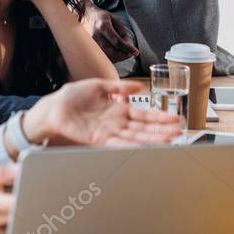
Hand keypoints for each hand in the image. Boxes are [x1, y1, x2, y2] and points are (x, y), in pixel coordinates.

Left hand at [21, 78, 179, 148]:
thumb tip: (139, 86)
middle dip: (161, 131)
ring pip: (135, 137)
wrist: (54, 107)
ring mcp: (109, 132)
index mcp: (118, 110)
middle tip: (179, 133)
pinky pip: (117, 144)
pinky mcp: (97, 139)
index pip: (144, 115)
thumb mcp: (99, 86)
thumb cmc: (74, 96)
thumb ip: (119, 87)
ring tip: (168, 140)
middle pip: (143, 128)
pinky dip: (130, 146)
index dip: (159, 118)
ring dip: (151, 140)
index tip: (175, 120)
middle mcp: (117, 123)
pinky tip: (142, 147)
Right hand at [83, 3, 137, 60]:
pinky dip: (111, 58)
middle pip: (112, 52)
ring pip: (106, 57)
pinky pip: (102, 58)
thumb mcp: (113, 18)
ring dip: (118, 58)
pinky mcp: (89, 48)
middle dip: (124, 55)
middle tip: (130, 53)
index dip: (128, 48)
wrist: (84, 16)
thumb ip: (121, 30)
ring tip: (123, 53)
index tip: (136, 52)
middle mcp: (96, 35)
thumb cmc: (101, 17)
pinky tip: (115, 54)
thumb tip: (126, 43)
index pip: (117, 41)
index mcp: (103, 26)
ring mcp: (91, 43)